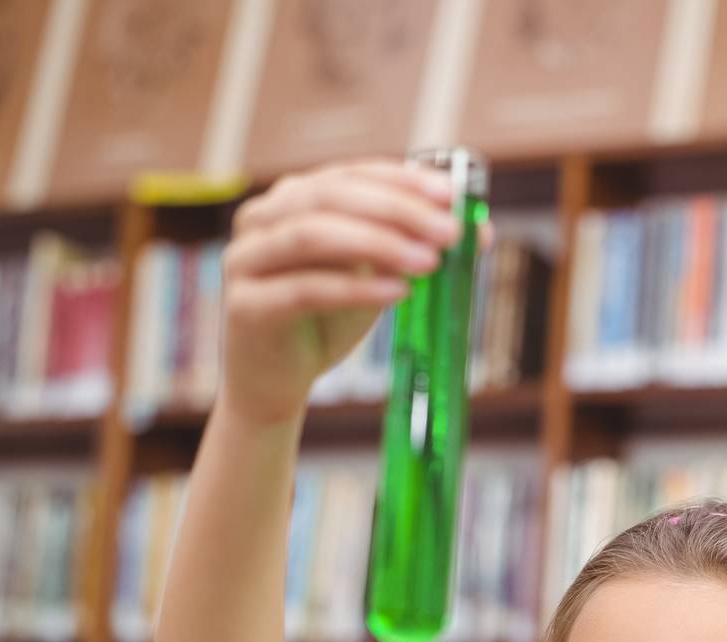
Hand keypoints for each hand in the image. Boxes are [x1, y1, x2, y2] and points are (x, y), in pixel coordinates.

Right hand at [220, 159, 471, 427]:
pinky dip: (357, 289)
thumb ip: (410, 248)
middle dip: (398, 211)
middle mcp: (262, 218)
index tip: (451, 194)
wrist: (274, 383)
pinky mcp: (246, 306)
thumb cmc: (323, 323)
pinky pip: (307, 289)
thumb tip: (481, 230)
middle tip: (448, 232)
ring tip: (429, 262)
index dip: (402, 180)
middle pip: (332, 196)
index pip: (351, 173)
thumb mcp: (373, 277)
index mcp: (292, 198)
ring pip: (314, 235)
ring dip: (379, 244)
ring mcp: (247, 259)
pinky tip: (398, 293)